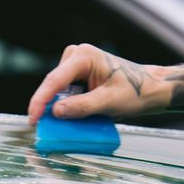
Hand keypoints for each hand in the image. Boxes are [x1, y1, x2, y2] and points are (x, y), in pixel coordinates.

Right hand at [26, 44, 164, 123]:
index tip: (33, 119)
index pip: (54, 80)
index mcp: (84, 57)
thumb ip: (82, 107)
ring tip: (64, 124)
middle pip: (53, 84)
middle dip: (48, 105)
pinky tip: (71, 116)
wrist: (150, 89)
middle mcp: (77, 56)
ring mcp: (77, 64)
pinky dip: (67, 104)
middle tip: (45, 128)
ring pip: (58, 89)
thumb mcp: (109, 102)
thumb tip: (56, 111)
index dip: (40, 101)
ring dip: (59, 106)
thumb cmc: (135, 91)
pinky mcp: (80, 74)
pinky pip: (66, 91)